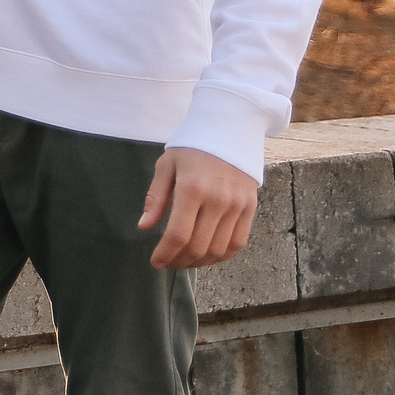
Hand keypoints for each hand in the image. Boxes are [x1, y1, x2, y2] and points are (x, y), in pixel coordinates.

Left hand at [139, 147, 257, 268]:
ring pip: (218, 250)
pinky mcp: (250, 209)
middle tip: (168, 262)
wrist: (229, 131)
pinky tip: (206, 256)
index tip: (155, 261)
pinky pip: (237, 243)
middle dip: (179, 261)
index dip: (165, 254)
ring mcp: (237, 206)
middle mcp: (217, 200)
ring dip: (199, 262)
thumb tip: (144, 227)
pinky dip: (221, 256)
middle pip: (198, 246)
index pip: (178, 234)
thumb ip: (156, 198)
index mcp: (192, 189)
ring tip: (184, 260)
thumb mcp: (167, 166)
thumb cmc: (192, 148)